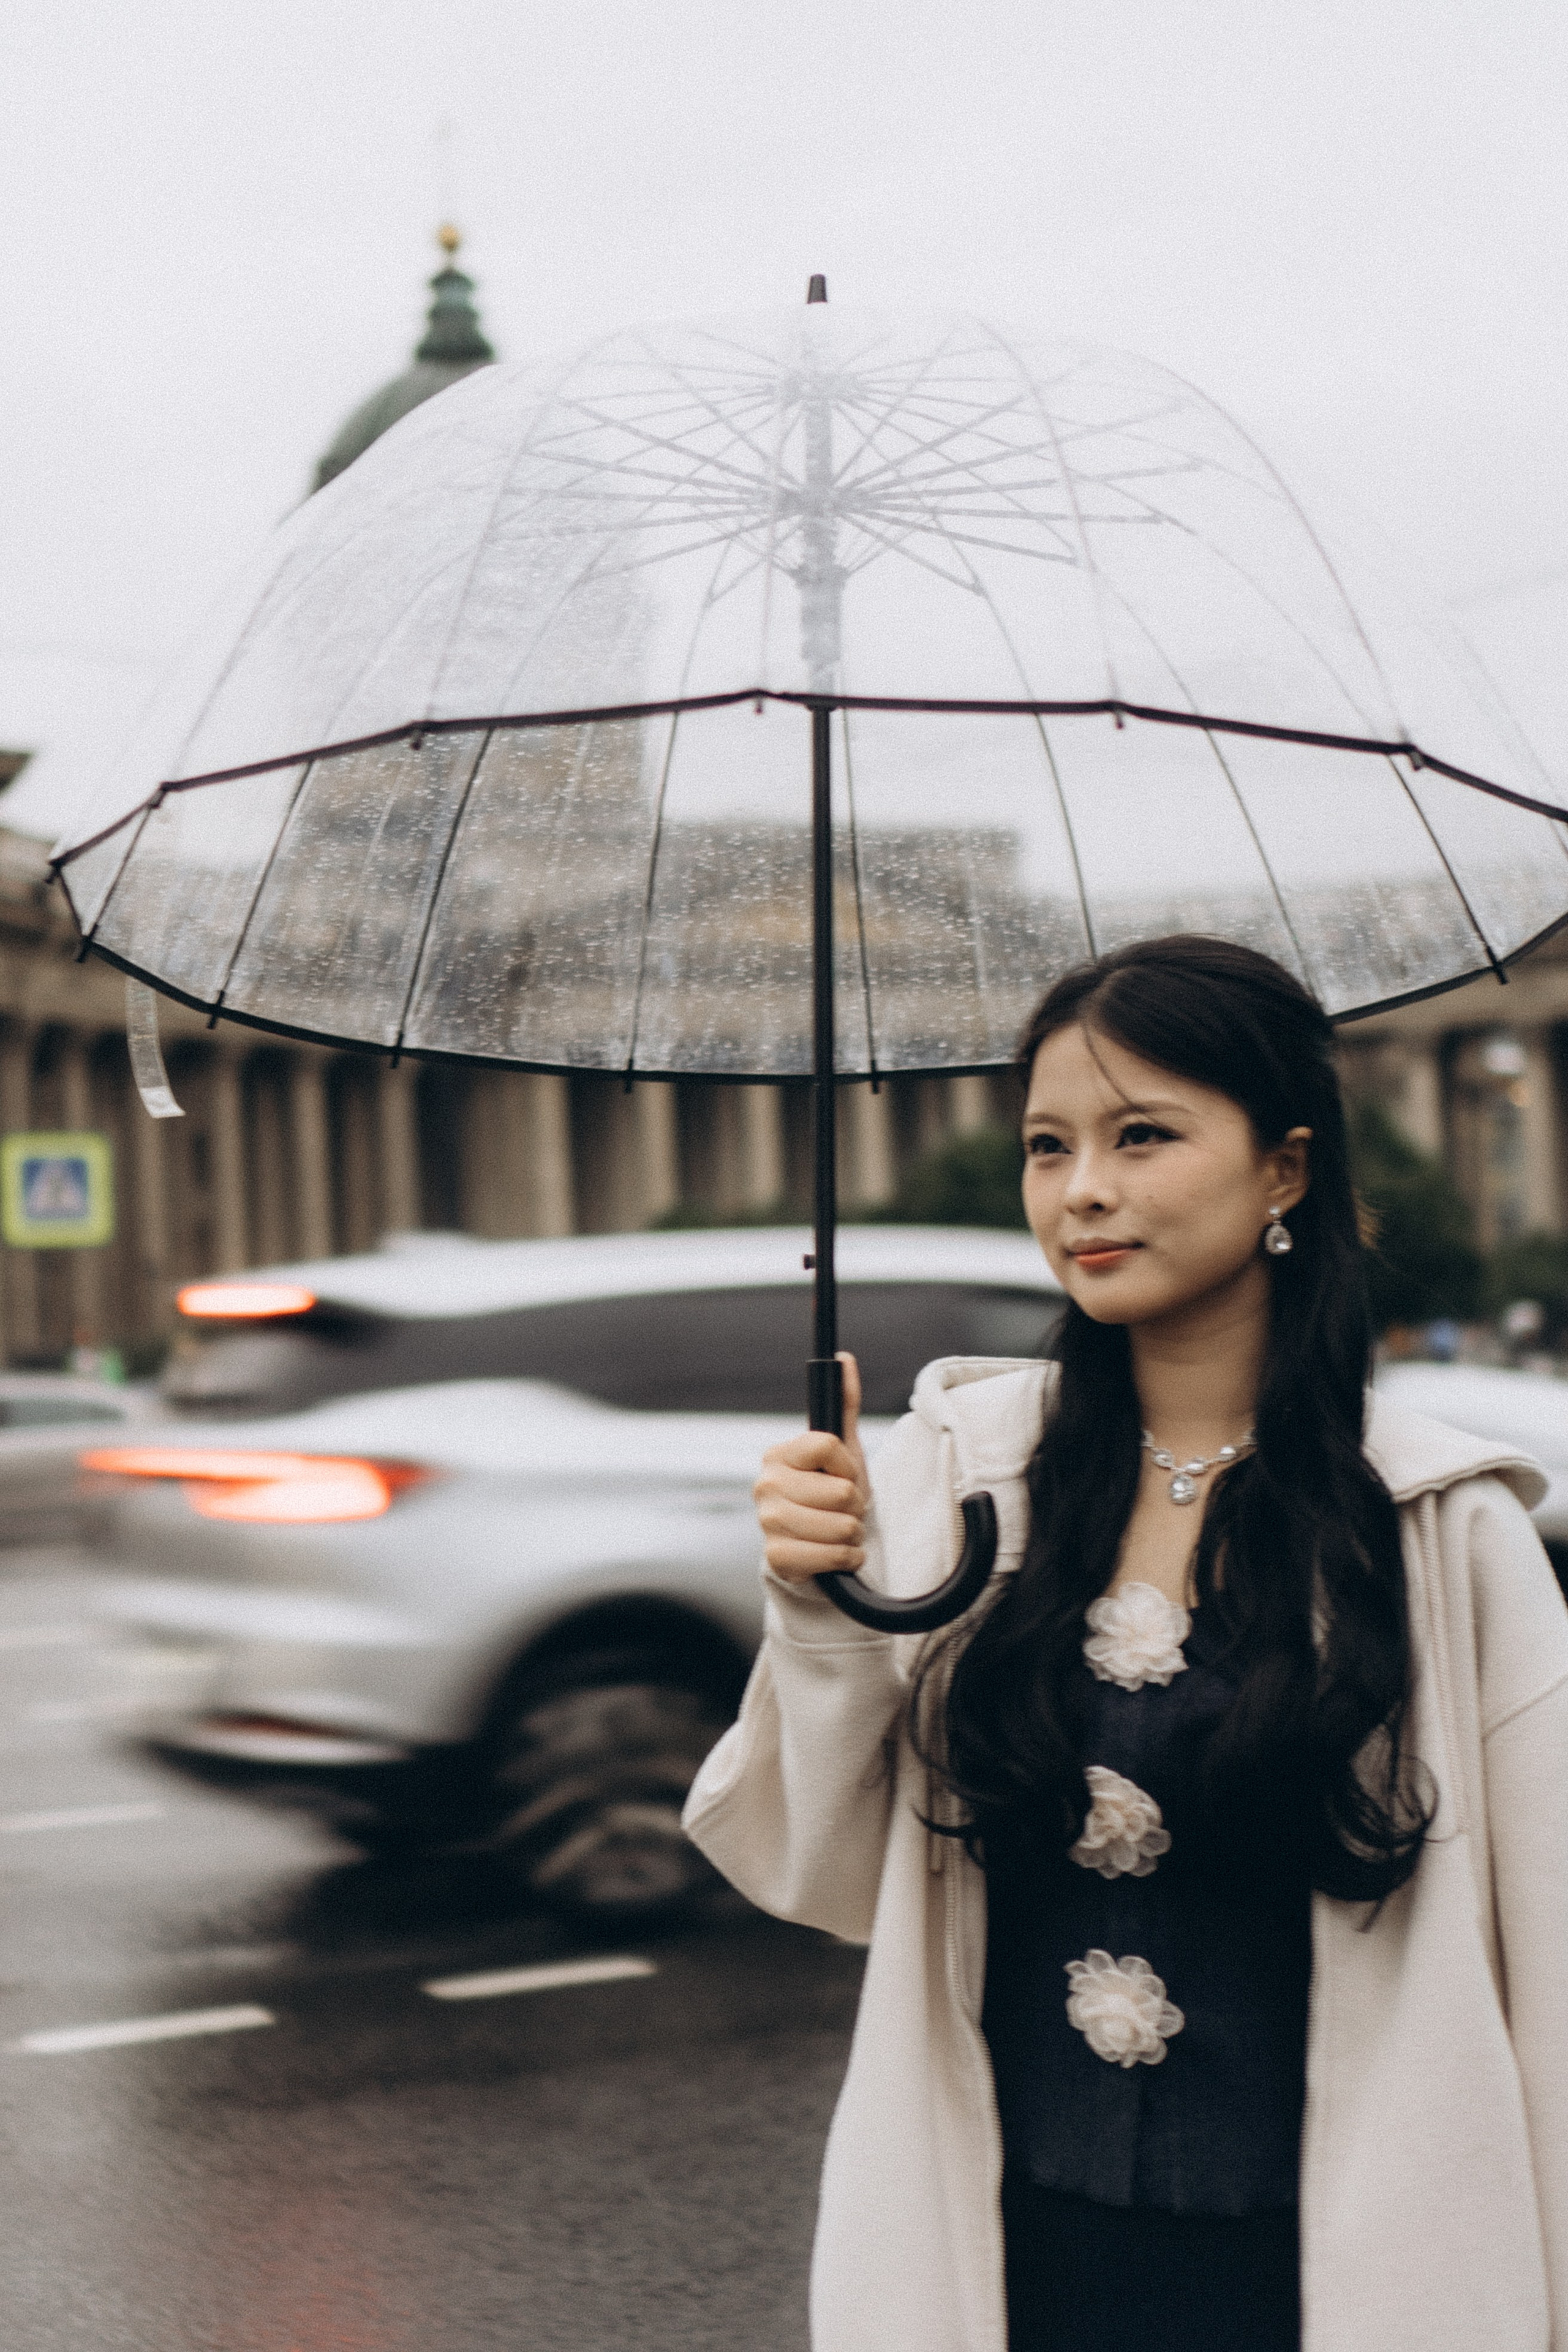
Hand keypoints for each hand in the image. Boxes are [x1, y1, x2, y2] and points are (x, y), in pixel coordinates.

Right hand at [754, 1352, 868, 1582]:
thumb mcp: (842, 1450)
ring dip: (852, 1534)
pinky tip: (834, 1553)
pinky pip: (833, 1556)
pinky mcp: (777, 1558)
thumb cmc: (829, 1496)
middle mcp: (766, 1485)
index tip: (842, 1474)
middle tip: (841, 1510)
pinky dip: (846, 1558)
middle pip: (841, 1491)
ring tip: (838, 1531)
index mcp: (778, 1455)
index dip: (847, 1464)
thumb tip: (844, 1358)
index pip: (828, 1445)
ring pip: (841, 1525)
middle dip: (854, 1505)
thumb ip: (843, 1403)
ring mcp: (768, 1523)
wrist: (816, 1549)